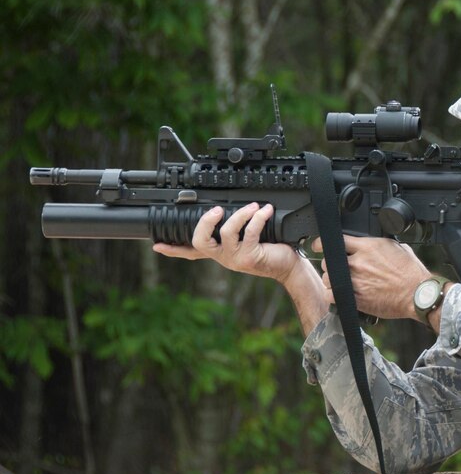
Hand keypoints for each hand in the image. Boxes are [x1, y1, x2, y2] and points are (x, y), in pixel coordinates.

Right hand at [153, 203, 302, 282]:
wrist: (289, 267)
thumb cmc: (270, 250)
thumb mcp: (248, 239)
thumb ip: (235, 229)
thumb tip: (228, 207)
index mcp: (219, 252)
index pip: (191, 252)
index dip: (174, 249)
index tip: (156, 245)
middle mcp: (223, 257)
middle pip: (200, 242)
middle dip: (205, 222)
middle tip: (216, 210)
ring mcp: (235, 259)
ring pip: (227, 232)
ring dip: (241, 214)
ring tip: (254, 206)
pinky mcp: (249, 258)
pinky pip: (250, 233)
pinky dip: (258, 218)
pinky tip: (266, 211)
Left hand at [316, 236, 430, 320]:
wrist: (418, 294)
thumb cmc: (411, 273)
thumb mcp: (397, 248)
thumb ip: (378, 245)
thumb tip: (371, 244)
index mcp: (368, 247)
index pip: (337, 240)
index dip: (323, 244)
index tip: (319, 246)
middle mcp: (359, 263)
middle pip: (329, 261)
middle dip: (331, 264)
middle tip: (338, 268)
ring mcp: (356, 281)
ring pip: (328, 279)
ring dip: (332, 280)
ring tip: (341, 282)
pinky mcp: (357, 298)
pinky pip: (332, 295)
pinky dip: (333, 295)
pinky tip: (339, 294)